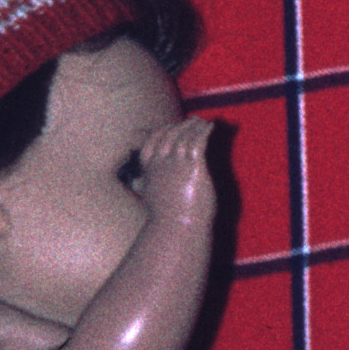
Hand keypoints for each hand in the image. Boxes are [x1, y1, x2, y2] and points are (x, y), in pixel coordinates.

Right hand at [131, 115, 216, 239]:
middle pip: (169, 136)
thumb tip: (137, 182)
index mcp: (150, 170)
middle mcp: (161, 164)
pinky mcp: (194, 166)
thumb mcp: (148, 197)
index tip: (169, 127)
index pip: (151, 144)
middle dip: (181, 126)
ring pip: (184, 137)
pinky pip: (198, 142)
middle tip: (193, 121)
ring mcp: (177, 164)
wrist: (177, 228)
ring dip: (194, 127)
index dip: (161, 133)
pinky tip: (211, 127)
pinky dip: (204, 132)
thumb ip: (143, 186)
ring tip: (203, 122)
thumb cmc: (165, 218)